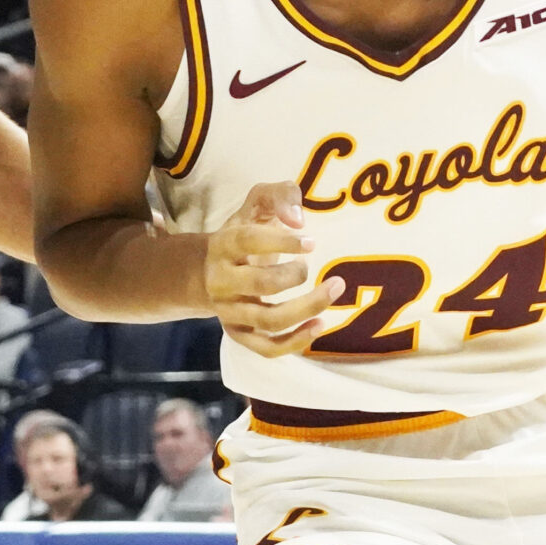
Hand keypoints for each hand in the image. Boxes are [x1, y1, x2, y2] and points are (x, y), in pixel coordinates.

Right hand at [204, 182, 344, 357]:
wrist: (212, 269)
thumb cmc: (246, 232)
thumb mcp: (258, 203)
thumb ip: (280, 196)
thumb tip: (298, 220)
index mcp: (223, 244)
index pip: (248, 241)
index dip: (281, 241)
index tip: (312, 242)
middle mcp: (220, 281)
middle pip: (260, 284)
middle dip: (295, 275)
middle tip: (311, 265)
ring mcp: (229, 311)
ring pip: (268, 320)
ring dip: (307, 307)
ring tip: (333, 288)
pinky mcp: (239, 334)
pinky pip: (267, 348)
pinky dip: (295, 341)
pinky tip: (320, 324)